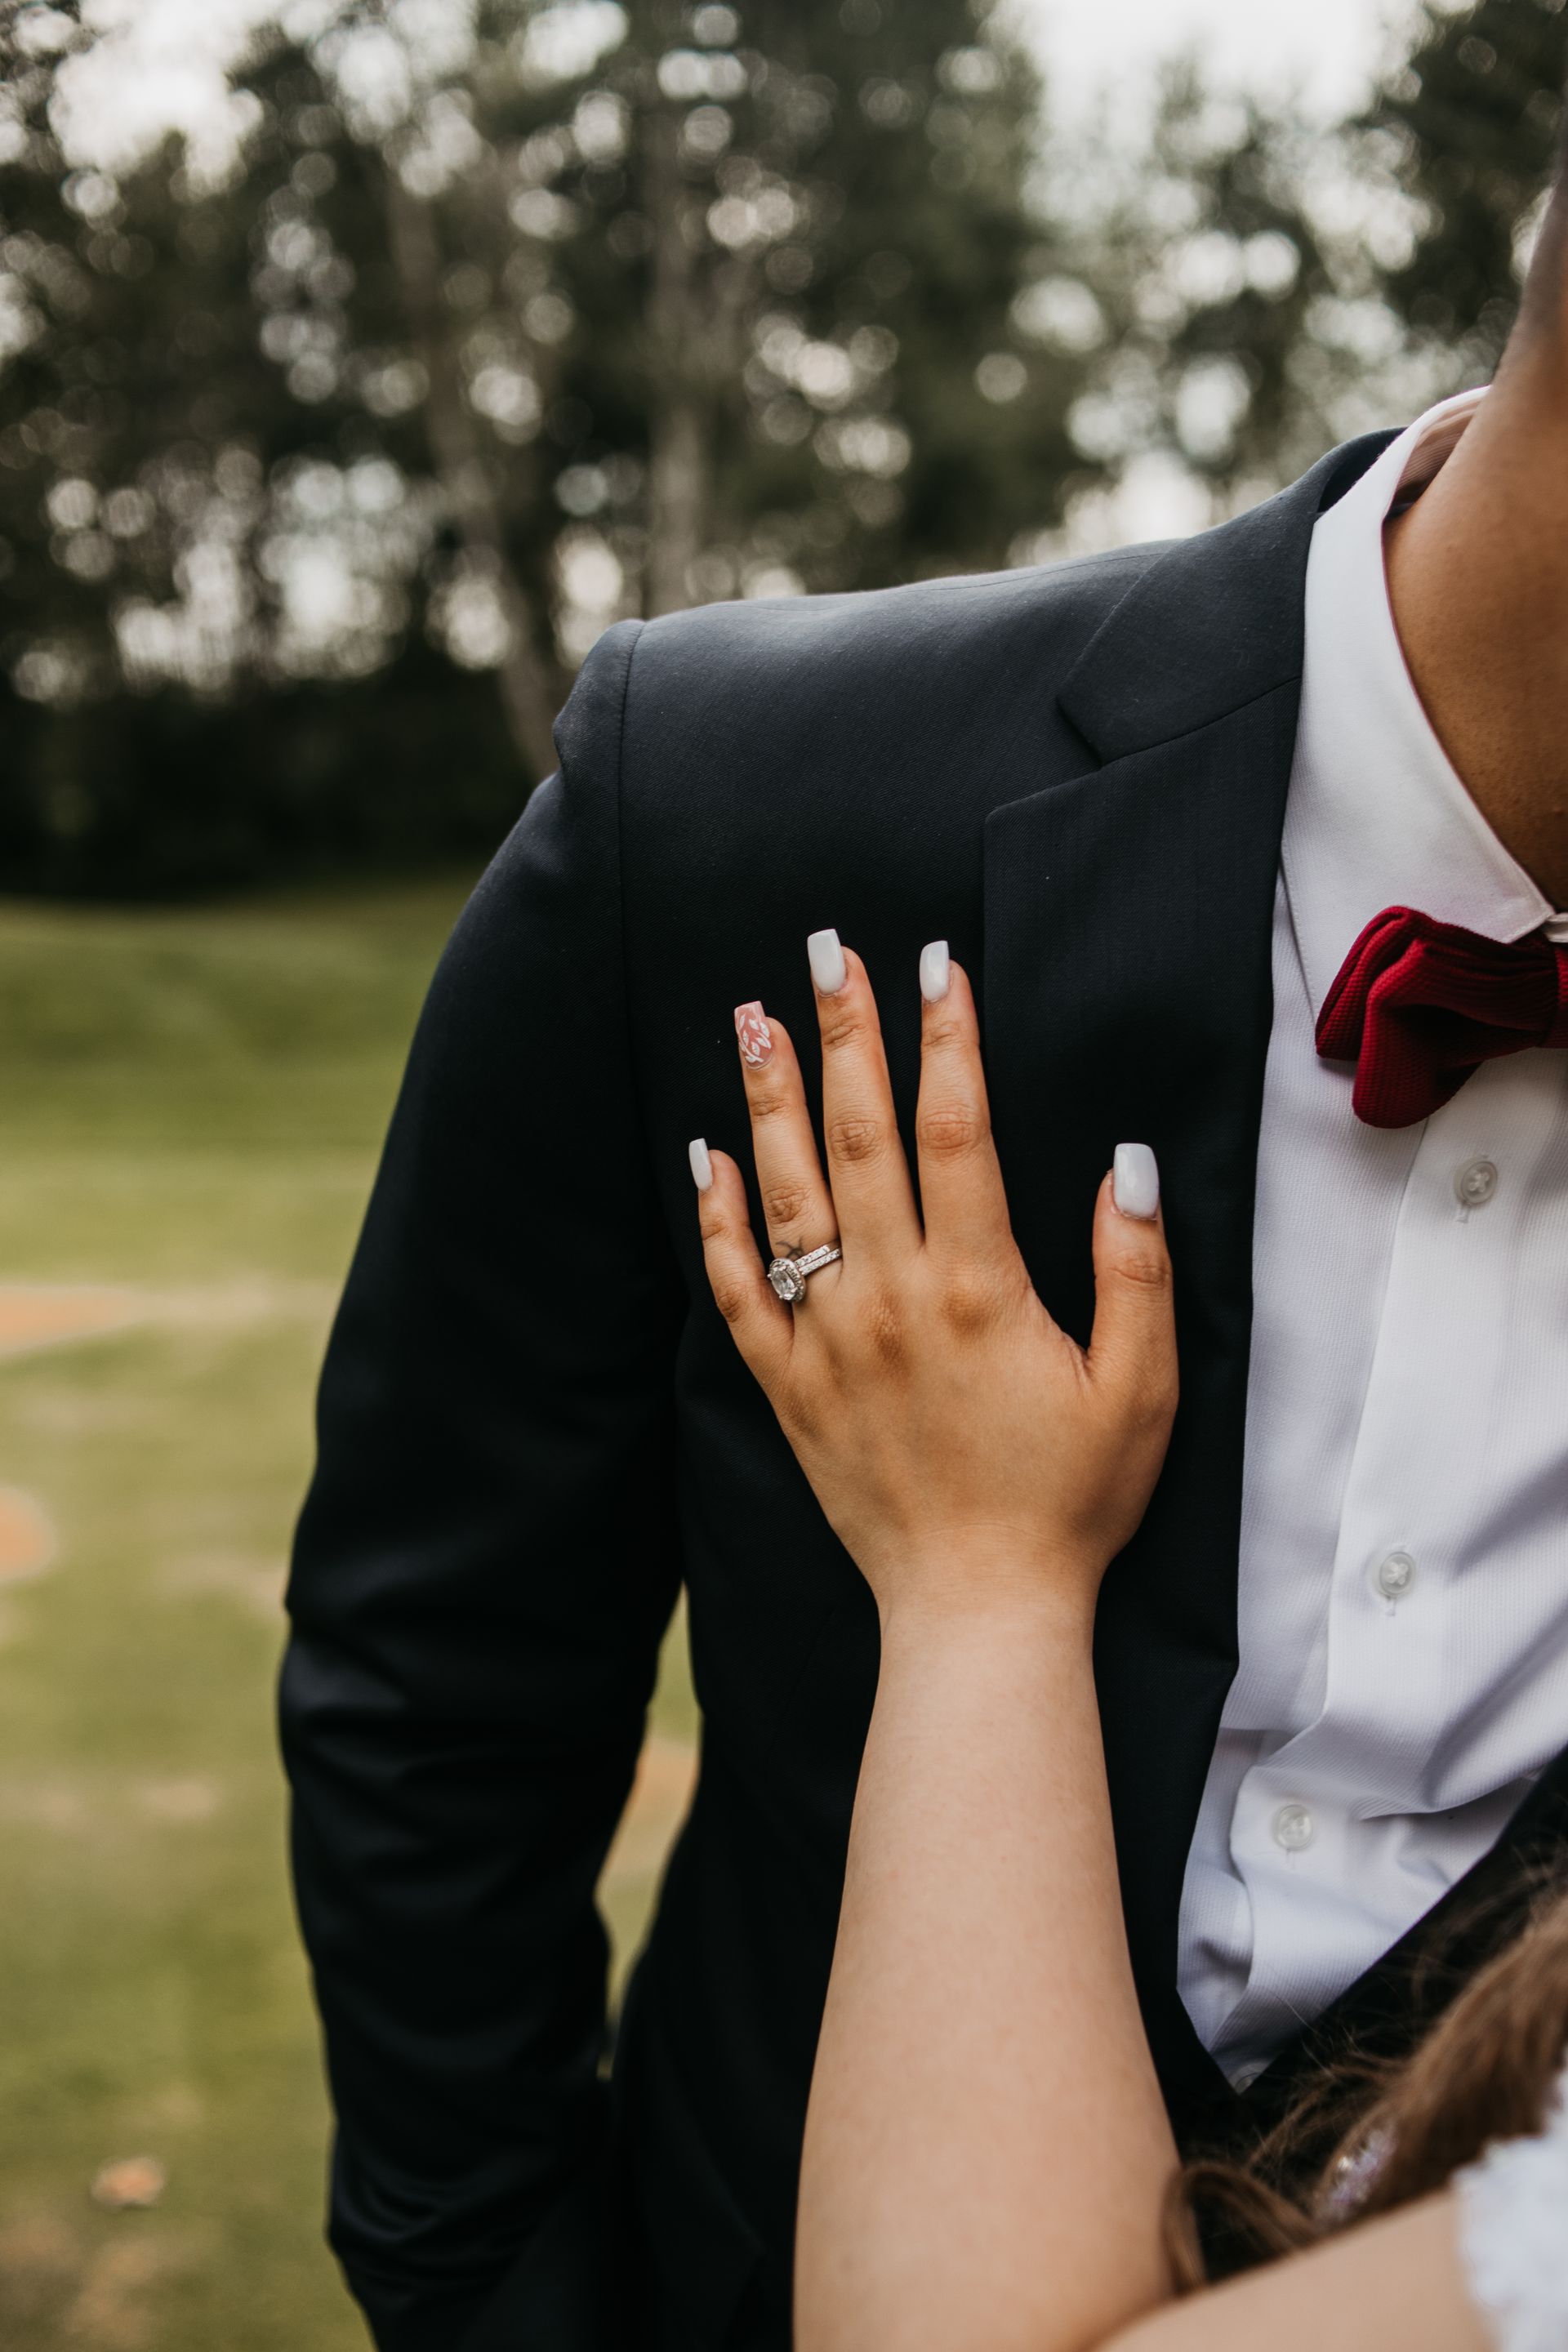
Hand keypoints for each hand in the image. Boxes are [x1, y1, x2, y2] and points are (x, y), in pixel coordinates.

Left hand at [691, 935, 1177, 1631]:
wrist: (977, 1613)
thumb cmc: (1071, 1502)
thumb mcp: (1142, 1390)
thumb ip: (1134, 1269)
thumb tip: (1122, 1160)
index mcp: (981, 1287)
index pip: (957, 1129)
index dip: (946, 1037)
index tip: (932, 962)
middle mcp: (891, 1297)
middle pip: (860, 1134)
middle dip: (844, 1031)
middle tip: (824, 948)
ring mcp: (829, 1339)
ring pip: (787, 1193)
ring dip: (767, 1098)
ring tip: (754, 1016)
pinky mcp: (789, 1385)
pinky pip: (737, 1287)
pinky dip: (716, 1218)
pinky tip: (704, 1155)